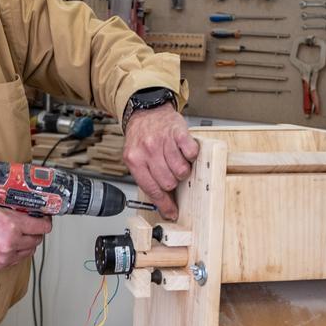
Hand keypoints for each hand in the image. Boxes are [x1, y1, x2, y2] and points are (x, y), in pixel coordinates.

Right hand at [0, 196, 52, 271]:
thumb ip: (10, 202)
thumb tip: (25, 198)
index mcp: (12, 225)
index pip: (42, 227)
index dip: (45, 221)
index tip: (44, 218)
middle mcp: (11, 243)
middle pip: (37, 240)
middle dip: (36, 231)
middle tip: (32, 225)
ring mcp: (5, 256)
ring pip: (29, 251)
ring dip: (28, 243)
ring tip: (21, 235)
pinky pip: (17, 259)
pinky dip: (17, 252)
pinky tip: (12, 244)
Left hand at [122, 104, 198, 219]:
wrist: (147, 112)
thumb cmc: (142, 138)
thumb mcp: (135, 158)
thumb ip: (146, 178)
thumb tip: (163, 204)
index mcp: (134, 160)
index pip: (152, 190)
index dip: (164, 204)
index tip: (172, 213)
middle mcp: (147, 150)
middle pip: (168, 183)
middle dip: (172, 183)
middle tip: (170, 174)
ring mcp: (163, 141)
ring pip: (181, 171)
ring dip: (182, 170)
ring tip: (176, 161)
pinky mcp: (178, 132)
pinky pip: (191, 154)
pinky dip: (190, 156)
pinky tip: (183, 152)